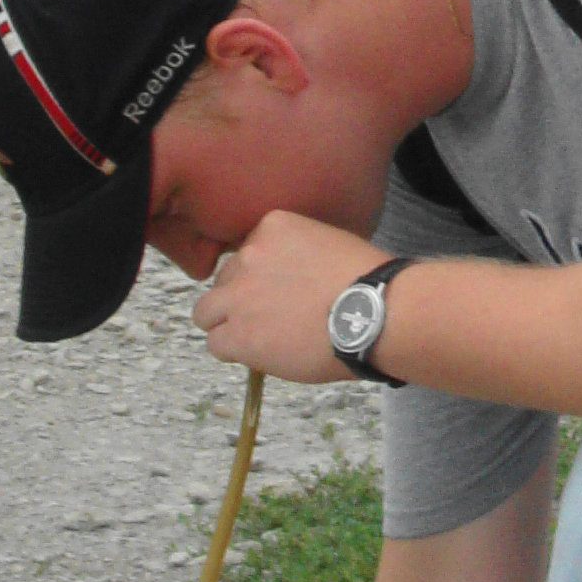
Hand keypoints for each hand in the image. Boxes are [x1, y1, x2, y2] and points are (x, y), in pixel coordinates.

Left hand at [192, 212, 384, 382]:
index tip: (280, 290)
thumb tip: (291, 279)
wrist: (375, 313)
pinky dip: (235, 350)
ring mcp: (239, 295)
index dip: (260, 276)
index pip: (246, 252)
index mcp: (273, 227)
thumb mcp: (332, 243)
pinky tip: (262, 353)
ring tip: (259, 337)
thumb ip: (299, 253)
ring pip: (206, 312)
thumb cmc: (368, 282)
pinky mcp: (238, 333)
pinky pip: (216, 343)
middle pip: (225, 280)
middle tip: (271, 316)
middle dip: (242, 298)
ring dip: (228, 323)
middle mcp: (249, 255)